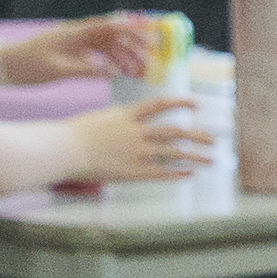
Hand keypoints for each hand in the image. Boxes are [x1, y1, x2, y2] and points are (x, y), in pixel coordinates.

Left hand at [6, 13, 160, 85]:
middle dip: (134, 47)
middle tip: (151, 61)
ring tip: (139, 73)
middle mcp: (77, 34)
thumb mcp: (59, 71)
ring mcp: (74, 42)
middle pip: (112, 36)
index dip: (134, 27)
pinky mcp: (70, 51)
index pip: (110, 26)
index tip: (154, 30)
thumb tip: (114, 73)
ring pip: (107, 47)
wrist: (3, 66)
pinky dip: (110, 62)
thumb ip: (88, 71)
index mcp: (75, 34)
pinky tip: (120, 73)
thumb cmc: (28, 67)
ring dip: (124, 58)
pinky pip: (97, 54)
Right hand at [62, 96, 209, 182]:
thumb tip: (130, 122)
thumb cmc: (73, 133)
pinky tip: (190, 175)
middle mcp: (136, 131)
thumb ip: (119, 120)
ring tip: (212, 160)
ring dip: (195, 157)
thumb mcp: (99, 118)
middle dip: (197, 135)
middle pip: (175, 131)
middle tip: (214, 139)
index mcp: (127, 115)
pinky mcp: (133, 171)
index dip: (181, 103)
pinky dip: (177, 173)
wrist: (63, 149)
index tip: (197, 104)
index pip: (160, 104)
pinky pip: (161, 172)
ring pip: (174, 153)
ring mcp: (136, 152)